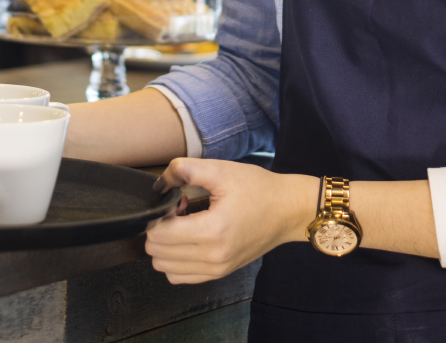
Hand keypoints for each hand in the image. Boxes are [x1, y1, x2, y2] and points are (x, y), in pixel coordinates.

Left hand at [145, 159, 315, 283]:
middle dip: (161, 229)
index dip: (159, 214)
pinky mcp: (220, 273)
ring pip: (165, 268)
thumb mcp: (221, 170)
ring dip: (166, 246)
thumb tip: (158, 183)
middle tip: (181, 211)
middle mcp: (213, 257)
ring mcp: (217, 269)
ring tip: (185, 225)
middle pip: (157, 254)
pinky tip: (190, 240)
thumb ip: (184, 169)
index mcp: (212, 230)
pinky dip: (175, 260)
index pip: (159, 235)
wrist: (288, 211)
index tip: (178, 200)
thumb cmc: (258, 189)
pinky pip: (180, 277)